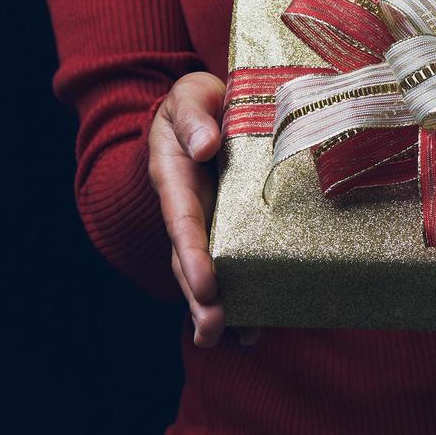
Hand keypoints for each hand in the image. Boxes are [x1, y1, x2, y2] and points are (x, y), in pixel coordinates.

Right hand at [147, 72, 261, 348]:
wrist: (208, 107)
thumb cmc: (197, 103)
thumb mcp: (189, 96)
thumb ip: (193, 117)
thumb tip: (206, 143)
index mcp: (176, 177)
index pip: (183, 219)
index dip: (193, 253)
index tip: (206, 284)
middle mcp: (190, 208)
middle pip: (191, 259)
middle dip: (201, 297)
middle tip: (213, 330)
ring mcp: (210, 222)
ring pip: (211, 271)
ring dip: (223, 306)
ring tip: (240, 338)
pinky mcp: (232, 229)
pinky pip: (237, 263)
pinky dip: (247, 294)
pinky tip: (260, 326)